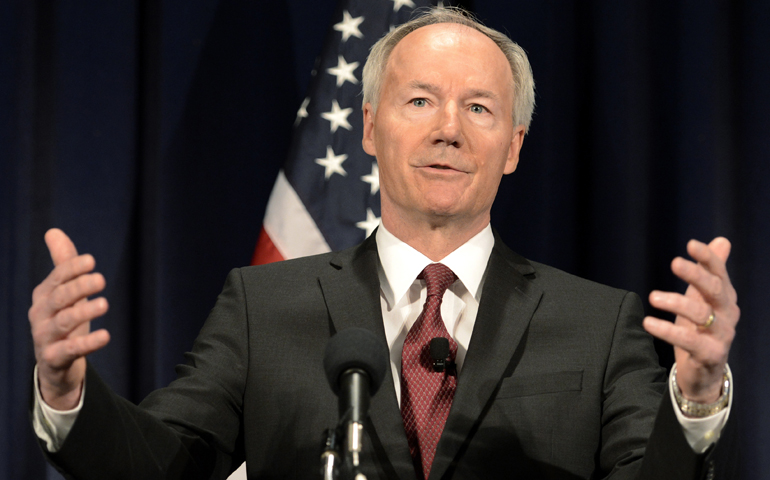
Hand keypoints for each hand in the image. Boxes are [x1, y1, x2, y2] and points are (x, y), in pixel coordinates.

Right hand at [28, 228, 110, 409]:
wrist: (55, 364)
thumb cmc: (64, 321)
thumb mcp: (65, 293)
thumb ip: (63, 264)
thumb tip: (53, 231)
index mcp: (44, 295)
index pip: (57, 278)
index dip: (71, 268)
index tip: (91, 260)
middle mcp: (41, 314)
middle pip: (59, 298)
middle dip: (79, 287)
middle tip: (101, 279)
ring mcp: (45, 337)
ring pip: (64, 322)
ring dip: (84, 312)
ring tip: (104, 303)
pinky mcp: (54, 358)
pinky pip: (70, 349)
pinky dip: (87, 342)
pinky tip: (105, 335)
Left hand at [643, 237, 738, 403]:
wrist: (706, 372)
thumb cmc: (701, 329)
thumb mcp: (703, 298)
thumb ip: (709, 271)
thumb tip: (722, 240)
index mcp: (725, 297)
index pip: (719, 273)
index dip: (707, 258)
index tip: (691, 244)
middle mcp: (728, 314)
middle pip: (715, 289)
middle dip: (696, 275)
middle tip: (674, 262)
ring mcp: (721, 335)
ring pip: (702, 314)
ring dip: (677, 302)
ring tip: (653, 296)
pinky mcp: (710, 354)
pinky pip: (689, 341)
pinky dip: (667, 331)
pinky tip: (648, 322)